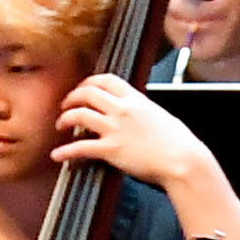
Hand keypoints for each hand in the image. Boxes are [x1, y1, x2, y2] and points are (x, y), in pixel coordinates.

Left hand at [53, 74, 215, 192]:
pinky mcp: (111, 150)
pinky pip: (81, 148)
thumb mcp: (160, 115)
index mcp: (135, 98)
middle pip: (88, 93)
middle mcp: (122, 109)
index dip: (89, 82)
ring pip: (79, 115)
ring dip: (65, 119)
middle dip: (72, 97)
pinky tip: (57, 156)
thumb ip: (143, 110)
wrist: (183, 159)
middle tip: (66, 105)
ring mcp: (115, 129)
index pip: (106, 79)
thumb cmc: (178, 141)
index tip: (82, 88)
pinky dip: (65, 152)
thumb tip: (138, 112)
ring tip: (60, 125)